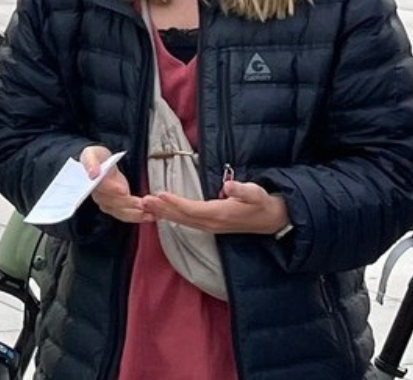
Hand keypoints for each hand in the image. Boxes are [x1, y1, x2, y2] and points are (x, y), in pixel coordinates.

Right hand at [81, 145, 148, 223]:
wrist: (101, 164)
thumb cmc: (97, 158)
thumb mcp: (92, 154)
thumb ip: (91, 162)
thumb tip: (93, 173)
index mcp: (91, 182)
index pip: (101, 187)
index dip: (112, 189)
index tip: (123, 190)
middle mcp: (98, 196)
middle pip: (113, 202)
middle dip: (128, 203)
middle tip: (142, 203)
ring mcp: (108, 203)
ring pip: (121, 212)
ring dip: (136, 214)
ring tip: (150, 213)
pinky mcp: (117, 207)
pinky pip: (127, 215)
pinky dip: (139, 217)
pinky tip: (151, 216)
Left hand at [142, 177, 289, 235]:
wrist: (270, 219)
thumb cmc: (261, 203)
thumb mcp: (256, 193)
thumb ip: (243, 189)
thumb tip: (229, 186)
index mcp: (219, 214)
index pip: (192, 209)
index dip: (175, 202)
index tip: (160, 193)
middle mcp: (211, 223)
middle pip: (181, 217)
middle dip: (161, 209)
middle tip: (142, 200)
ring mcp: (209, 226)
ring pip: (181, 221)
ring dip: (162, 213)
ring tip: (145, 205)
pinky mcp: (208, 226)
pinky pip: (185, 222)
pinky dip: (171, 217)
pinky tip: (159, 212)